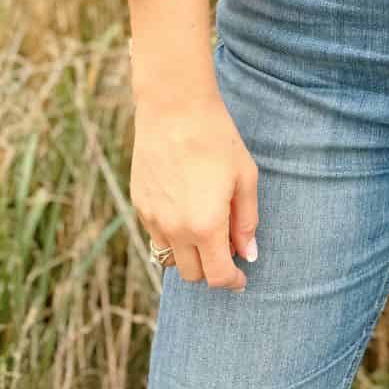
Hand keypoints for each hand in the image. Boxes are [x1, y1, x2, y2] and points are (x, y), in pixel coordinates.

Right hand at [130, 89, 259, 291]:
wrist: (174, 107)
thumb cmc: (217, 137)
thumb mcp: (245, 177)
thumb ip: (247, 220)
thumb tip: (249, 253)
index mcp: (205, 225)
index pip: (218, 276)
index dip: (233, 282)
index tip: (242, 278)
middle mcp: (175, 229)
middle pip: (192, 274)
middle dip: (212, 268)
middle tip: (227, 246)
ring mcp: (152, 218)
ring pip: (170, 258)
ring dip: (190, 254)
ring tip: (206, 227)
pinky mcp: (139, 204)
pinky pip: (156, 235)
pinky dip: (172, 234)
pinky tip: (185, 208)